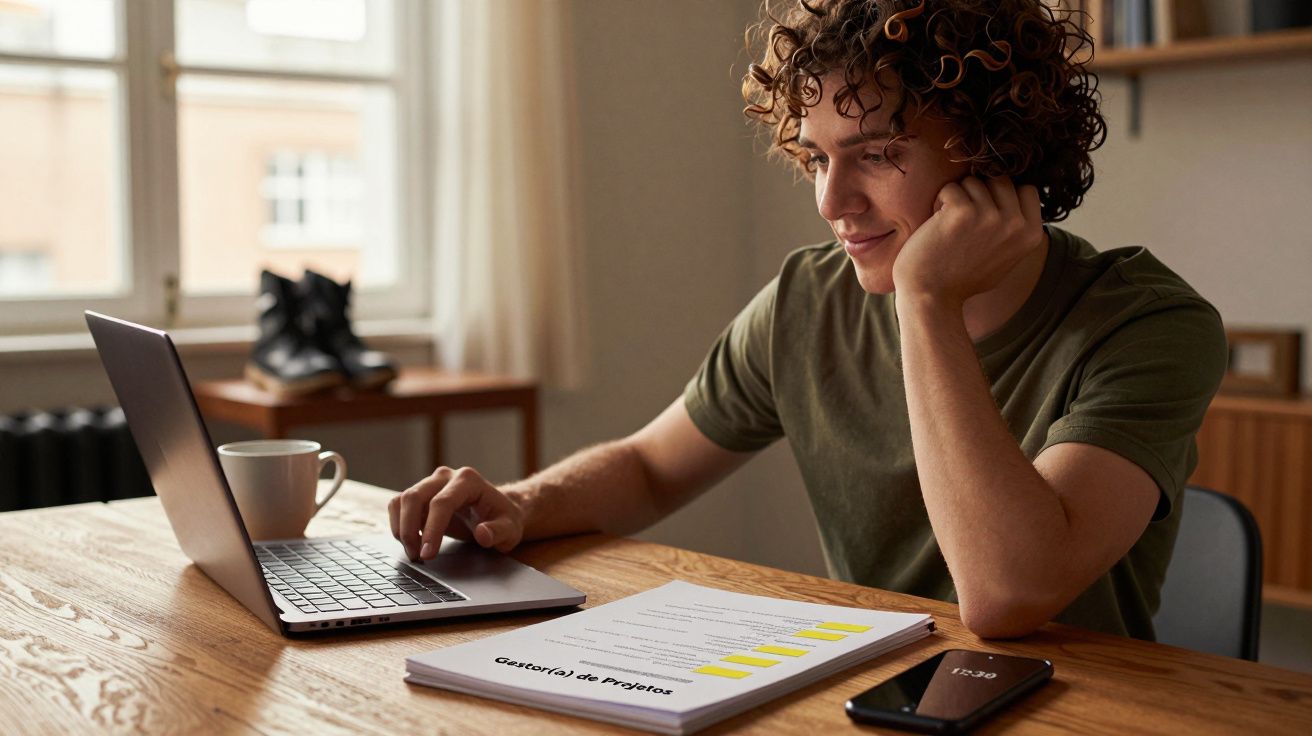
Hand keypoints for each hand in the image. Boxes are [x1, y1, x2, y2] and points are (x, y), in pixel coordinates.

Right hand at [388, 466, 524, 560]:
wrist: (497, 512)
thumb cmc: (503, 519)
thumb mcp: (510, 530)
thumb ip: (499, 532)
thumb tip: (483, 534)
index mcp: (468, 480)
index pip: (442, 503)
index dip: (431, 529)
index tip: (428, 553)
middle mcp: (446, 476)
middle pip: (415, 497)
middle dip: (410, 530)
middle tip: (417, 557)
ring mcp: (431, 483)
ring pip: (402, 500)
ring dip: (401, 528)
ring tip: (414, 553)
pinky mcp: (421, 495)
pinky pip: (399, 505)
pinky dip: (399, 525)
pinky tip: (411, 543)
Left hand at [891, 176, 1044, 304]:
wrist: (931, 296)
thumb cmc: (963, 278)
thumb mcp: (1006, 257)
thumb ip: (1016, 230)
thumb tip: (1020, 193)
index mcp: (1031, 234)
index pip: (1026, 189)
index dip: (1002, 197)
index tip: (984, 216)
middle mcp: (1016, 224)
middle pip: (1000, 180)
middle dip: (979, 193)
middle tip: (962, 218)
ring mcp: (991, 217)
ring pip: (974, 181)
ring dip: (957, 198)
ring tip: (949, 224)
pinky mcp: (962, 213)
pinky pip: (951, 188)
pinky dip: (939, 201)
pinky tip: (936, 224)